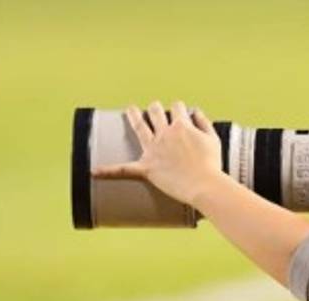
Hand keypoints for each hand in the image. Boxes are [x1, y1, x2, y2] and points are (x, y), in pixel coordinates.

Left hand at [92, 100, 222, 205]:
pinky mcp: (147, 167)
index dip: (179, 108)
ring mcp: (154, 149)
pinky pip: (124, 169)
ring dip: (134, 116)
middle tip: (155, 108)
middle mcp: (165, 133)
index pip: (177, 108)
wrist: (205, 185)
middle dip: (156, 108)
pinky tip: (94, 171)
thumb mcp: (214, 140)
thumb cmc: (212, 165)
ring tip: (130, 110)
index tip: (180, 111)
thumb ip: (204, 123)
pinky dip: (109, 171)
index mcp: (181, 126)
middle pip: (156, 112)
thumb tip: (197, 112)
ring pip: (140, 126)